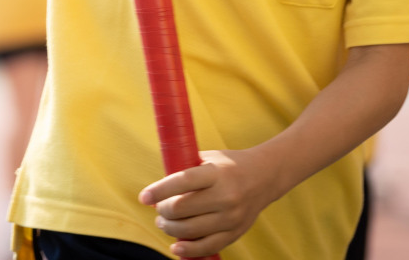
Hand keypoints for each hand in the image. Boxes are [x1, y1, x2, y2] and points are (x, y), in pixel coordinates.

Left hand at [141, 149, 280, 256]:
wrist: (265, 176)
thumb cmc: (229, 165)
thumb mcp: (209, 159)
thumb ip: (186, 171)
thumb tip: (158, 189)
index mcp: (216, 173)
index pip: (182, 182)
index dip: (159, 191)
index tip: (144, 197)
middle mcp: (225, 195)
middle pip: (182, 209)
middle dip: (162, 212)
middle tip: (158, 210)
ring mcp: (232, 217)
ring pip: (190, 230)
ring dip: (170, 229)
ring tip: (164, 223)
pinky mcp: (236, 232)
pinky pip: (207, 247)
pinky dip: (188, 250)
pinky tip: (176, 246)